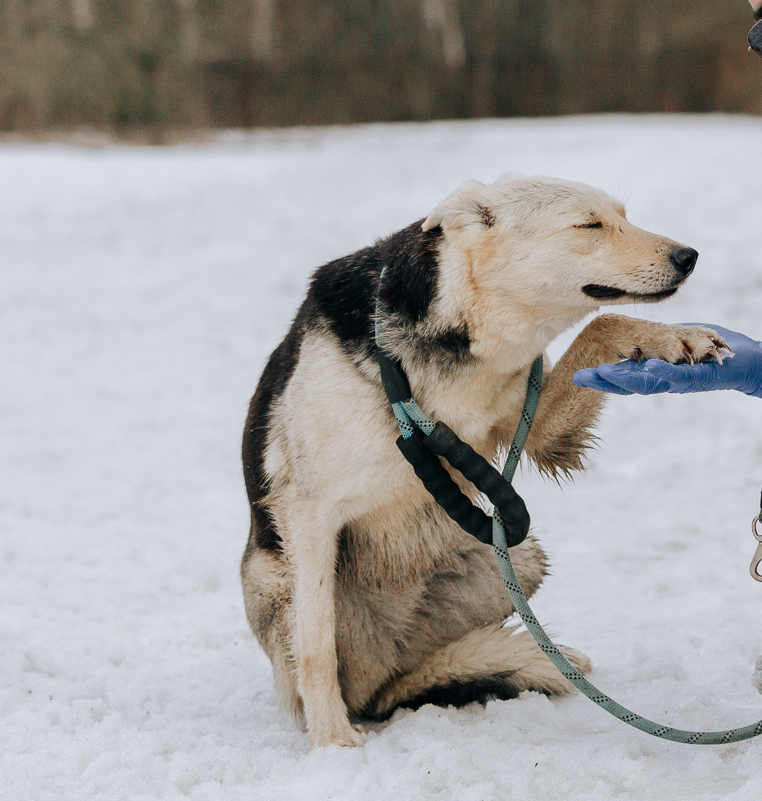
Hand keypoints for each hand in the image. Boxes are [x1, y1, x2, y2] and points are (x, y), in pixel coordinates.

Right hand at [573, 324, 761, 397]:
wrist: (751, 360)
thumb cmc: (714, 348)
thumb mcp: (677, 339)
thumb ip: (656, 339)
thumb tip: (628, 335)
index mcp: (656, 371)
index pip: (623, 376)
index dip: (601, 377)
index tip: (577, 375)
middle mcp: (665, 380)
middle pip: (629, 385)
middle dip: (604, 381)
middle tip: (580, 378)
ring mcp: (682, 380)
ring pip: (649, 383)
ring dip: (625, 380)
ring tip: (603, 373)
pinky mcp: (703, 377)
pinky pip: (680, 377)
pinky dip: (663, 372)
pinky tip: (649, 367)